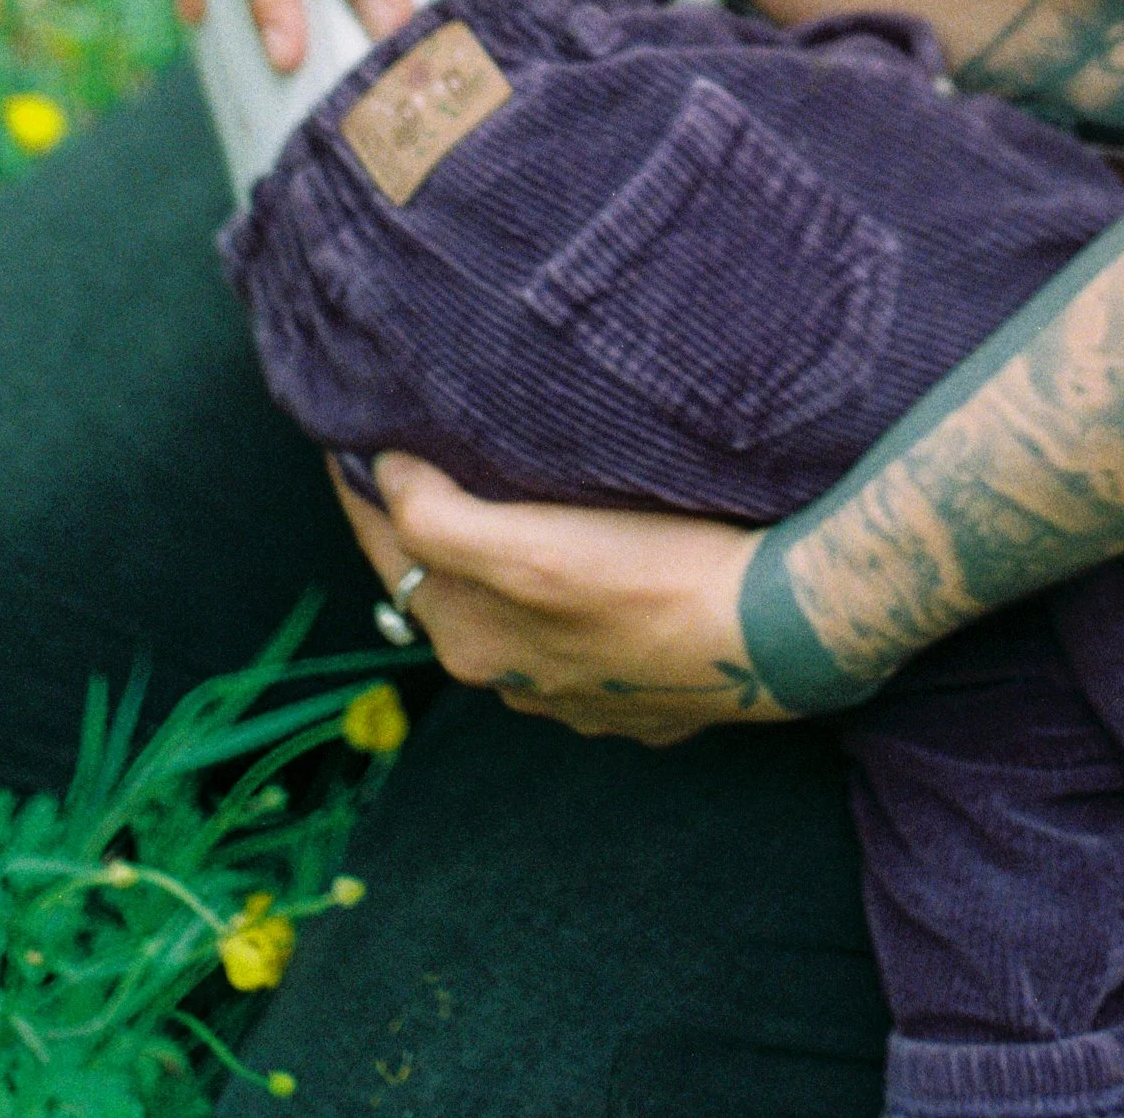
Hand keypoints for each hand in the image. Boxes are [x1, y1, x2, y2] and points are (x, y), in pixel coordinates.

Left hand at [336, 455, 780, 741]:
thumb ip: (440, 520)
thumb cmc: (654, 580)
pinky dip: (548, 589)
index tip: (348, 433)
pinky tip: (575, 555)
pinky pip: (565, 629)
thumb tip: (384, 474)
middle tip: (411, 449)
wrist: (775, 635)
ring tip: (492, 492)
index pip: (390, 548)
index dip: (364, 489)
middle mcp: (510, 676)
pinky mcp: (632, 687)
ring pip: (505, 607)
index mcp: (472, 640)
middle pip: (443, 580)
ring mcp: (574, 690)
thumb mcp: (531, 548)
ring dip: (487, 556)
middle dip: (420, 522)